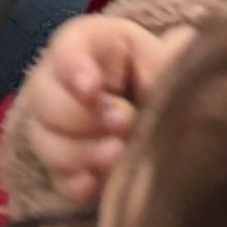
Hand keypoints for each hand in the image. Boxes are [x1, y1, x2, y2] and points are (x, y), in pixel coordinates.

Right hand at [20, 13, 188, 205]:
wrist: (155, 112)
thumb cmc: (154, 71)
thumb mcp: (159, 57)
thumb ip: (163, 58)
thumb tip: (181, 41)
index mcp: (81, 44)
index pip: (65, 49)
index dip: (75, 70)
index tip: (93, 89)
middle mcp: (52, 83)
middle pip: (45, 99)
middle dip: (83, 116)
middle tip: (123, 124)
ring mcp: (50, 127)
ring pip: (45, 142)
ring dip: (79, 153)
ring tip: (117, 155)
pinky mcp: (59, 166)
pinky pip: (55, 178)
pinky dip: (74, 183)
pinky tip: (93, 185)